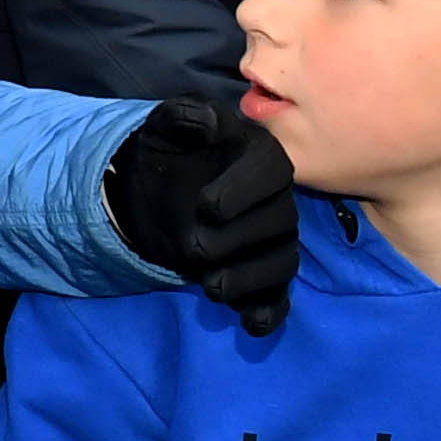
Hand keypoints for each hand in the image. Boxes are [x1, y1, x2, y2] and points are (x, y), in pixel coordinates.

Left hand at [107, 100, 297, 332]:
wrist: (158, 190)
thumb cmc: (170, 152)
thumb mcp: (165, 127)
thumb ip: (182, 116)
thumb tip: (204, 120)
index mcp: (260, 155)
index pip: (270, 170)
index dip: (244, 190)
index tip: (206, 206)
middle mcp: (276, 198)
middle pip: (278, 222)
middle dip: (236, 239)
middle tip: (192, 246)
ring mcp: (272, 239)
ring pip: (281, 262)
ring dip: (249, 278)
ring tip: (211, 287)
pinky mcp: (260, 273)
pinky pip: (278, 295)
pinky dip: (269, 311)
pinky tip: (251, 325)